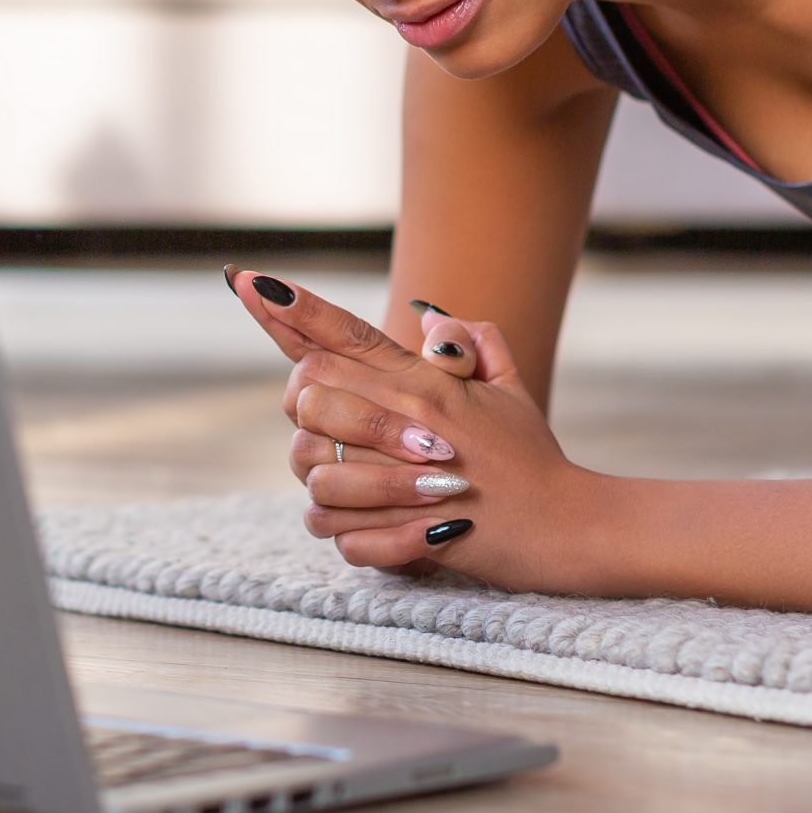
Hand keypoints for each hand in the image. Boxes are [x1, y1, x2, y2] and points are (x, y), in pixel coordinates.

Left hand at [219, 266, 591, 590]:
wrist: (565, 528)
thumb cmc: (530, 458)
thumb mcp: (508, 388)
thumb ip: (470, 342)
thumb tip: (424, 316)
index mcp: (426, 384)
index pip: (345, 333)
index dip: (290, 307)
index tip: (246, 281)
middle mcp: (407, 422)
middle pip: (307, 389)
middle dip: (301, 405)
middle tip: (326, 425)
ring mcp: (400, 478)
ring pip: (306, 463)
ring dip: (318, 476)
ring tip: (354, 484)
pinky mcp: (396, 532)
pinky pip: (328, 526)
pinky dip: (339, 530)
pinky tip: (366, 526)